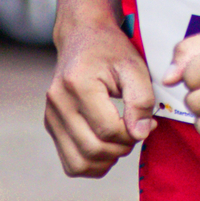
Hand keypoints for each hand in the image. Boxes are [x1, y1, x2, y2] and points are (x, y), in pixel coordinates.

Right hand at [45, 24, 155, 177]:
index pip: (108, 130)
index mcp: (77, 85)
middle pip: (93, 149)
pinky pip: (71, 162)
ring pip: (79, 163)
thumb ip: (140, 100)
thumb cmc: (109, 49)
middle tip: (136, 132)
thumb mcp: (134, 67)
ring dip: (106, 161)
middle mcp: (58, 103)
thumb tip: (139, 133)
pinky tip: (107, 146)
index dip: (134, 133)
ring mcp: (51, 116)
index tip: (148, 123)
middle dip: (122, 148)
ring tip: (120, 141)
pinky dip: (92, 164)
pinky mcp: (51, 125)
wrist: (82, 36)